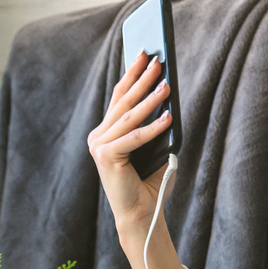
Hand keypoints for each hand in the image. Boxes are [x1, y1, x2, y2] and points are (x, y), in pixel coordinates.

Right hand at [87, 51, 186, 268]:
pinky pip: (134, 138)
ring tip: (166, 82)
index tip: (143, 53)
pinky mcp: (106, 158)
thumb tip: (167, 95)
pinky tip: (169, 116)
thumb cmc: (150, 183)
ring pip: (129, 117)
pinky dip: (153, 127)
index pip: (118, 97)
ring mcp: (99, 147)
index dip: (131, 74)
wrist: (142, 215)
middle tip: (156, 59)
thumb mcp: (154, 147)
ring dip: (149, 98)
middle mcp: (98, 137)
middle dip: (141, 78)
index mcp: (105, 133)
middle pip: (122, 102)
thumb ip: (154, 124)